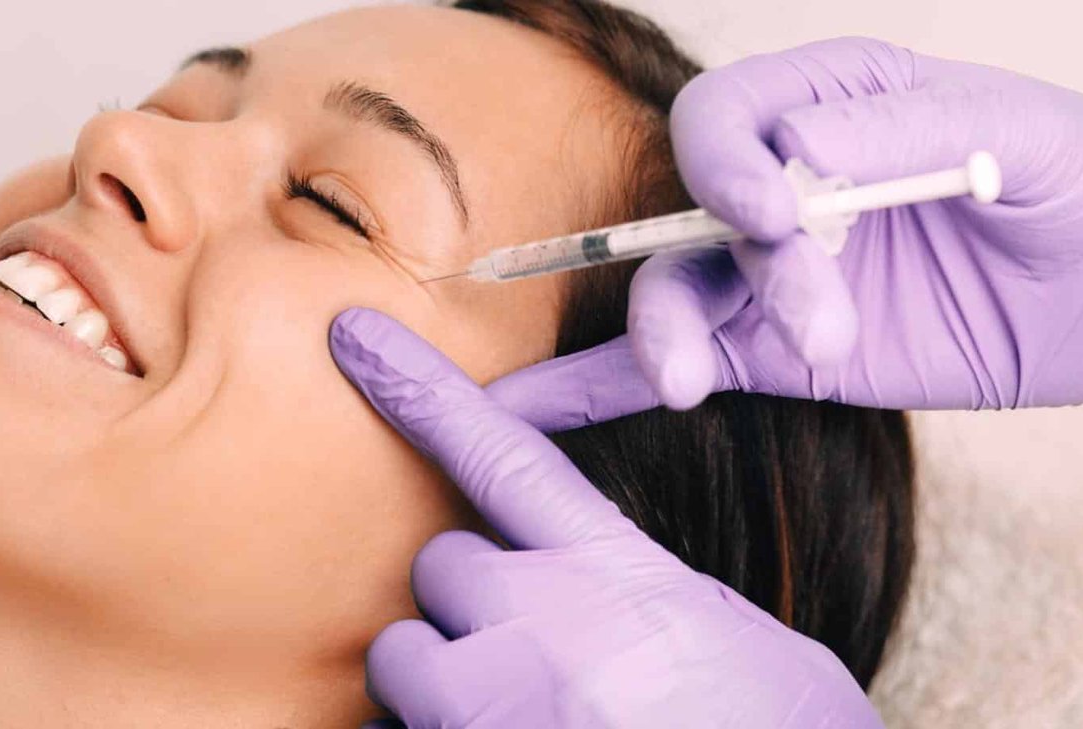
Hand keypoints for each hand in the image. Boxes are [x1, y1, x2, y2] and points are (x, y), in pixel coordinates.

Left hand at [329, 308, 879, 728]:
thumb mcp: (728, 640)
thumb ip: (641, 592)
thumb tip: (588, 587)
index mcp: (620, 577)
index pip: (501, 456)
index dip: (418, 391)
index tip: (354, 340)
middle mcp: (545, 628)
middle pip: (444, 565)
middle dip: (472, 601)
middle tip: (535, 658)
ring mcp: (495, 707)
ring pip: (404, 655)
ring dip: (442, 679)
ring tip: (518, 713)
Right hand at [493, 37, 1082, 426]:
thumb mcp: (1021, 135)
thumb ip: (908, 133)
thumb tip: (799, 149)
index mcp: (832, 103)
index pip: (729, 120)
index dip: (728, 164)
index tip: (776, 215)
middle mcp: (787, 185)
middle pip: (687, 214)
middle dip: (730, 270)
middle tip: (817, 322)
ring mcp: (774, 274)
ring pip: (672, 294)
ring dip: (668, 336)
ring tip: (698, 385)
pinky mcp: (780, 352)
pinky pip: (684, 360)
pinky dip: (604, 384)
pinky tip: (531, 409)